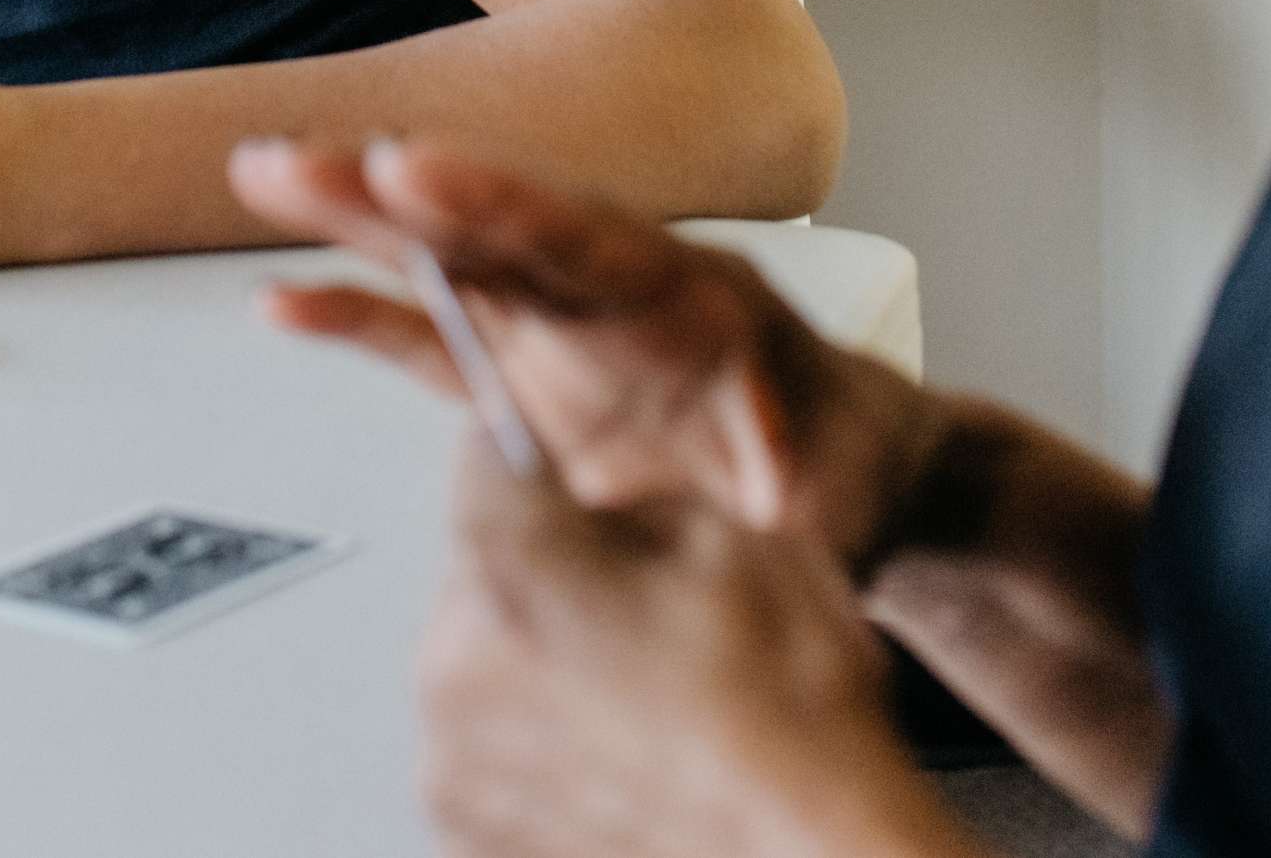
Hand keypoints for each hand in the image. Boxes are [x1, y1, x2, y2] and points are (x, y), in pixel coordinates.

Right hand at [232, 138, 948, 565]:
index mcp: (687, 294)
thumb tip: (770, 488)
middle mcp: (609, 293)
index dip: (495, 202)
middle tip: (301, 156)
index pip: (581, 237)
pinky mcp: (529, 380)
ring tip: (268, 174)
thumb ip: (791, 471)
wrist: (854, 468)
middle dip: (395, 190)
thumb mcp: (839, 471)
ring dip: (359, 223)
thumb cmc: (849, 453)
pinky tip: (289, 301)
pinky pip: (432, 342)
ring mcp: (561, 329)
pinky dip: (363, 319)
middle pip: (491, 227)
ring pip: (447, 262)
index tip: (419, 166)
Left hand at [416, 444, 971, 857]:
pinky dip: (541, 735)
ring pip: (486, 653)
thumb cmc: (793, 719)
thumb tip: (593, 456)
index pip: (488, 453)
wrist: (817, 852)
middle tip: (649, 605)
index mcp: (514, 568)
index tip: (585, 480)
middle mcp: (454, 667)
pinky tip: (624, 745)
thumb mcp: (742, 530)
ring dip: (543, 654)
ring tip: (648, 690)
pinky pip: (491, 739)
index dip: (549, 456)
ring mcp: (454, 760)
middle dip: (552, 565)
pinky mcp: (465, 824)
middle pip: (483, 560)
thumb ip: (638, 470)